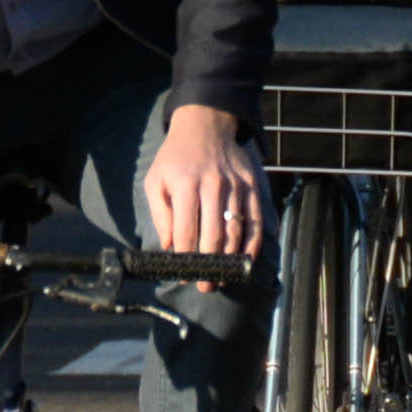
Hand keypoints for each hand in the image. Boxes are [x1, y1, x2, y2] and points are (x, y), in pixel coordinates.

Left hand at [148, 101, 264, 262]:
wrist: (205, 125)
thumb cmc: (175, 158)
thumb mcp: (156, 181)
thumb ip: (161, 214)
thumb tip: (170, 247)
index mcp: (185, 185)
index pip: (187, 232)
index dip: (186, 258)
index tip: (185, 274)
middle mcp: (213, 186)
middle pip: (213, 236)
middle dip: (209, 267)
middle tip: (205, 286)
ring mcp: (236, 186)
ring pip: (236, 231)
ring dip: (230, 260)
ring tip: (222, 278)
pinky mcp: (252, 186)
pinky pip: (255, 220)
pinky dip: (252, 243)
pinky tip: (245, 259)